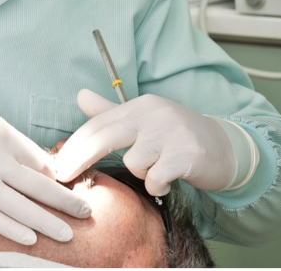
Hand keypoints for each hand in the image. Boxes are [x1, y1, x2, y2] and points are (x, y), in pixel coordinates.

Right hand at [0, 91, 90, 244]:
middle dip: (65, 201)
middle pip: (38, 185)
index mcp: (3, 134)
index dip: (59, 176)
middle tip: (86, 212)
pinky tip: (30, 238)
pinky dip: (12, 229)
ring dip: (46, 222)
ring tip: (67, 234)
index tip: (72, 186)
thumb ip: (12, 139)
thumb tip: (37, 162)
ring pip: (19, 207)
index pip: (39, 161)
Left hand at [54, 90, 236, 195]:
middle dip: (79, 159)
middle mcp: (154, 114)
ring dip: (142, 173)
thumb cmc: (175, 137)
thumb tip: (80, 95)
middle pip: (105, 138)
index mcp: (140, 106)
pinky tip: (169, 180)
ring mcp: (172, 132)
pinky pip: (155, 178)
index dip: (74, 145)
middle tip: (63, 178)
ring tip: (157, 169)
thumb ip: (110, 112)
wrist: (224, 148)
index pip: (98, 124)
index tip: (56, 165)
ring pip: (134, 163)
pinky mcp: (187, 153)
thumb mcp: (143, 121)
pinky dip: (158, 185)